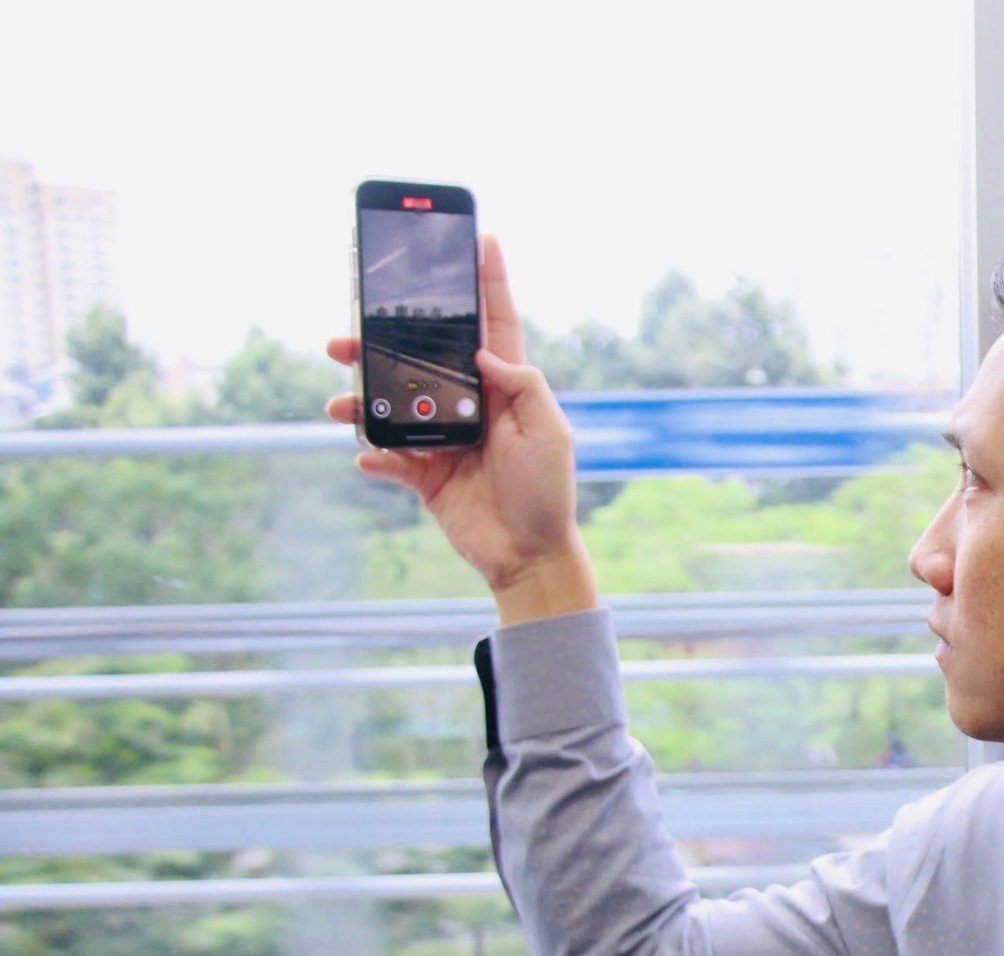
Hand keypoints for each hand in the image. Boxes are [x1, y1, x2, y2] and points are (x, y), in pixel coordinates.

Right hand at [326, 234, 596, 623]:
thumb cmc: (548, 494)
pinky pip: (388, 458)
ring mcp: (443, 439)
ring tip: (339, 401)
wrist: (529, 556)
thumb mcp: (549, 432)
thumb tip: (484, 353)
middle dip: (383, 340)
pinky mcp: (425, 476)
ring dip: (360, 399)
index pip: (495, 325)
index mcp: (505, 389)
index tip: (480, 236)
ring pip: (391, 404)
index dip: (488, 282)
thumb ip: (521, 386)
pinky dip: (374, 455)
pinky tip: (368, 456)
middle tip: (348, 328)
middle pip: (421, 358)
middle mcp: (470, 406)